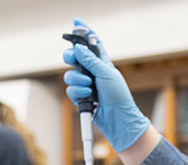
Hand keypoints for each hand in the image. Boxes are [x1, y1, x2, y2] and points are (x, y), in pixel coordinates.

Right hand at [63, 18, 150, 152]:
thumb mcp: (107, 73)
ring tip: (90, 86)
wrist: (118, 118)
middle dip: (70, 56)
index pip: (92, 44)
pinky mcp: (81, 97)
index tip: (77, 22)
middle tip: (72, 58)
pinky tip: (89, 97)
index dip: (85, 33)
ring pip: (69, 75)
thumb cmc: (118, 95)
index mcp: (102, 63)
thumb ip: (91, 60)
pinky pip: (70, 90)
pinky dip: (78, 92)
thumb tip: (78, 48)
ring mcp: (85, 85)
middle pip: (73, 57)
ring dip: (78, 80)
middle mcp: (92, 72)